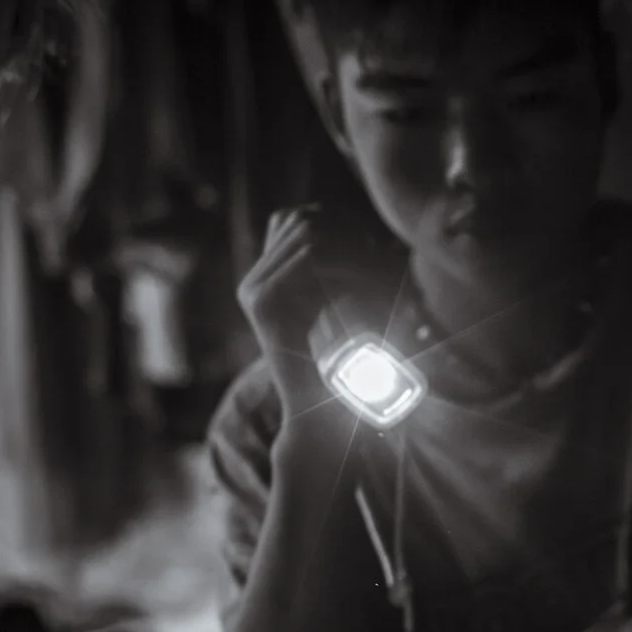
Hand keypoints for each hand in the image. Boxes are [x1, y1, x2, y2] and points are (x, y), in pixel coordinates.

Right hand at [237, 206, 371, 380]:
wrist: (316, 414)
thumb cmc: (338, 367)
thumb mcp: (339, 310)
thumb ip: (340, 274)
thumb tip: (368, 236)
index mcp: (265, 280)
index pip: (296, 218)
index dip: (337, 222)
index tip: (372, 244)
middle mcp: (253, 282)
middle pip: (301, 219)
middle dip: (345, 228)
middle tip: (379, 251)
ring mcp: (253, 291)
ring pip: (307, 233)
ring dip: (350, 242)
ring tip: (378, 262)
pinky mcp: (264, 303)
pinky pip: (308, 258)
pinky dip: (345, 259)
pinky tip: (370, 272)